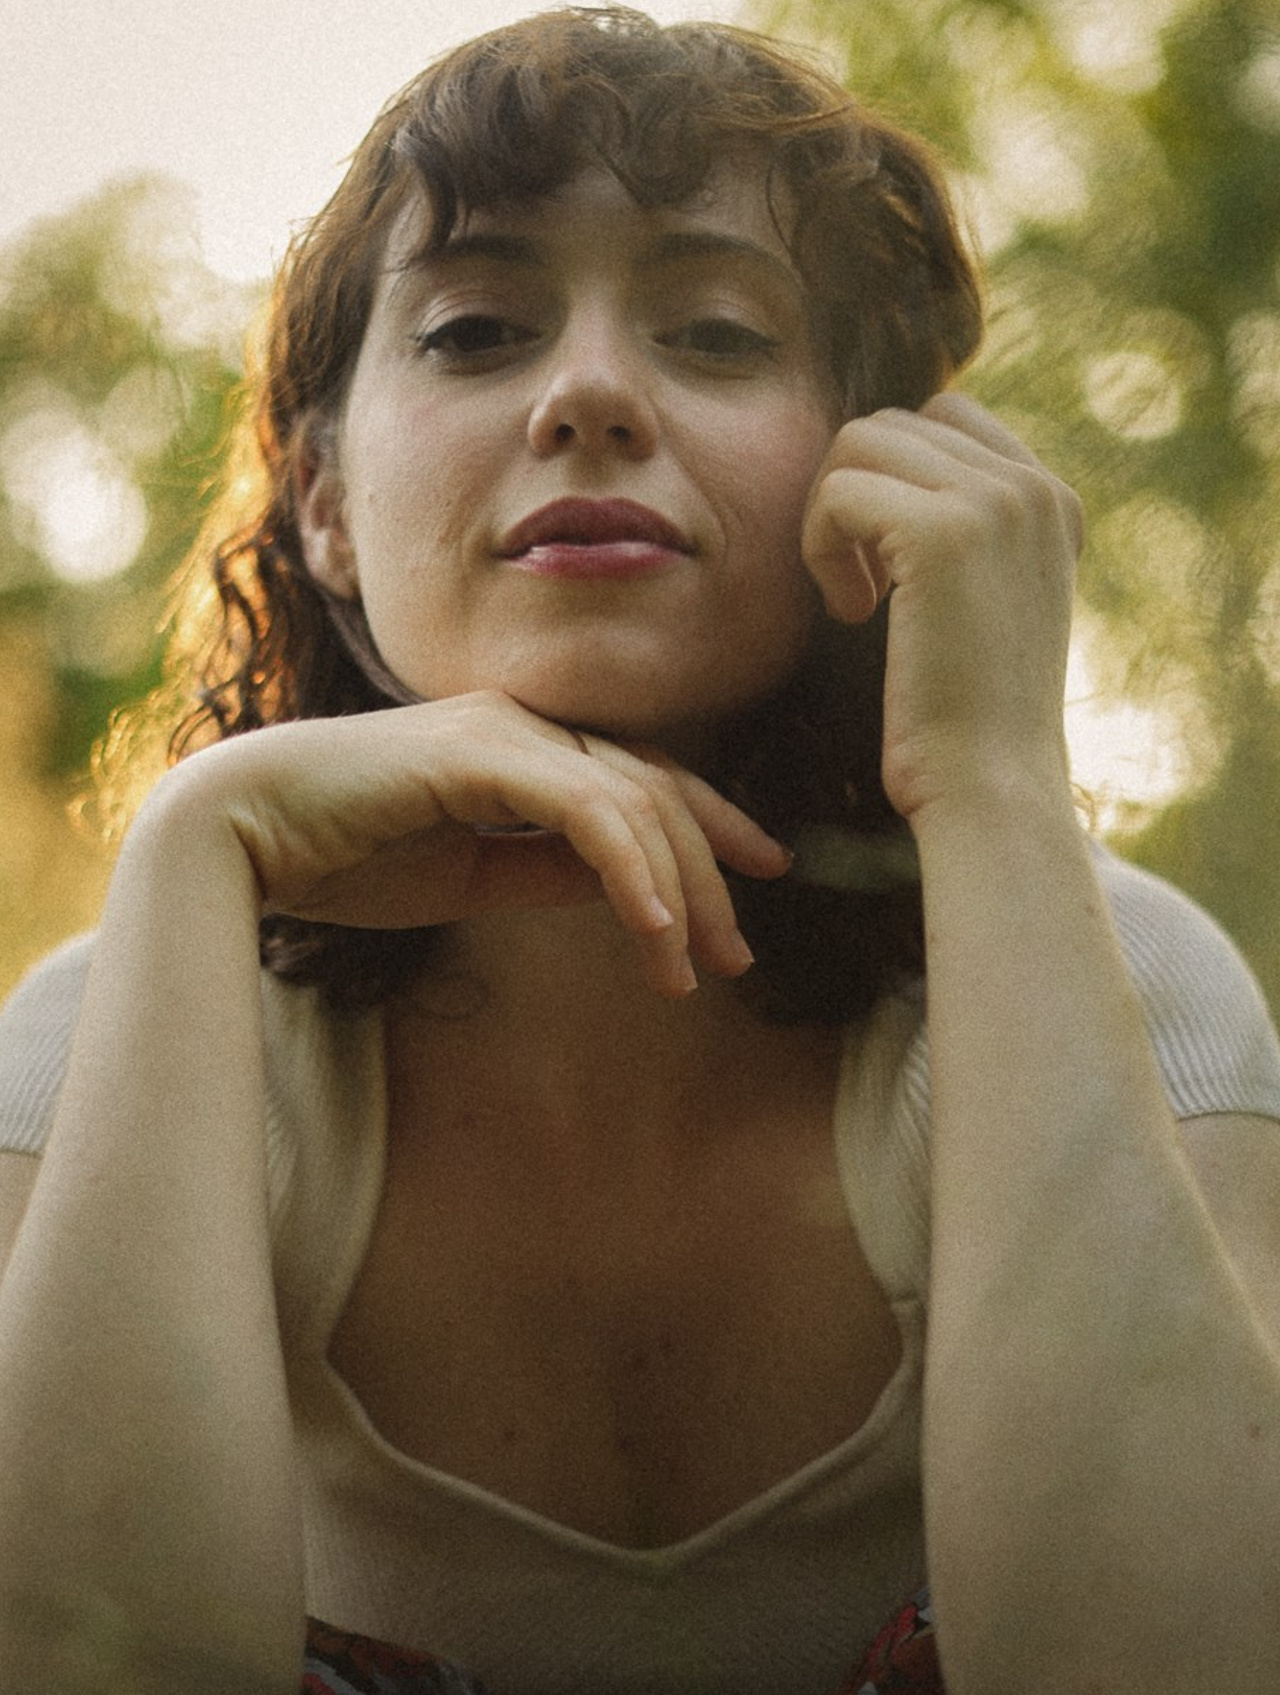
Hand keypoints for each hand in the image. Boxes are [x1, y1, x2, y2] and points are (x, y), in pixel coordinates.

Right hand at [155, 692, 789, 996]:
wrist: (243, 835)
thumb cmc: (343, 857)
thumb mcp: (472, 877)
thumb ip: (548, 871)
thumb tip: (627, 890)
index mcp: (521, 748)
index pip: (642, 781)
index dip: (711, 827)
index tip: (762, 878)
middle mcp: (524, 725)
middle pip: (656, 793)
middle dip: (710, 878)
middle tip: (737, 957)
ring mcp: (505, 730)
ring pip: (634, 802)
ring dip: (676, 892)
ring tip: (693, 969)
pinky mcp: (481, 752)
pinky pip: (587, 810)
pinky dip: (629, 870)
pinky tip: (653, 931)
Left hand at [802, 393, 1083, 822]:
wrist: (993, 791)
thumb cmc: (971, 721)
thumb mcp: (984, 607)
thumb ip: (960, 532)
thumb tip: (882, 472)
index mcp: (1054, 500)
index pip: (945, 419)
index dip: (890, 483)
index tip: (890, 572)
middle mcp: (1035, 488)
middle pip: (895, 424)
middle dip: (854, 498)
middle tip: (863, 590)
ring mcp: (995, 502)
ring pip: (860, 442)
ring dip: (830, 518)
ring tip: (855, 600)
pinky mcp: (943, 530)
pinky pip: (839, 489)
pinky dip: (820, 548)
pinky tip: (851, 614)